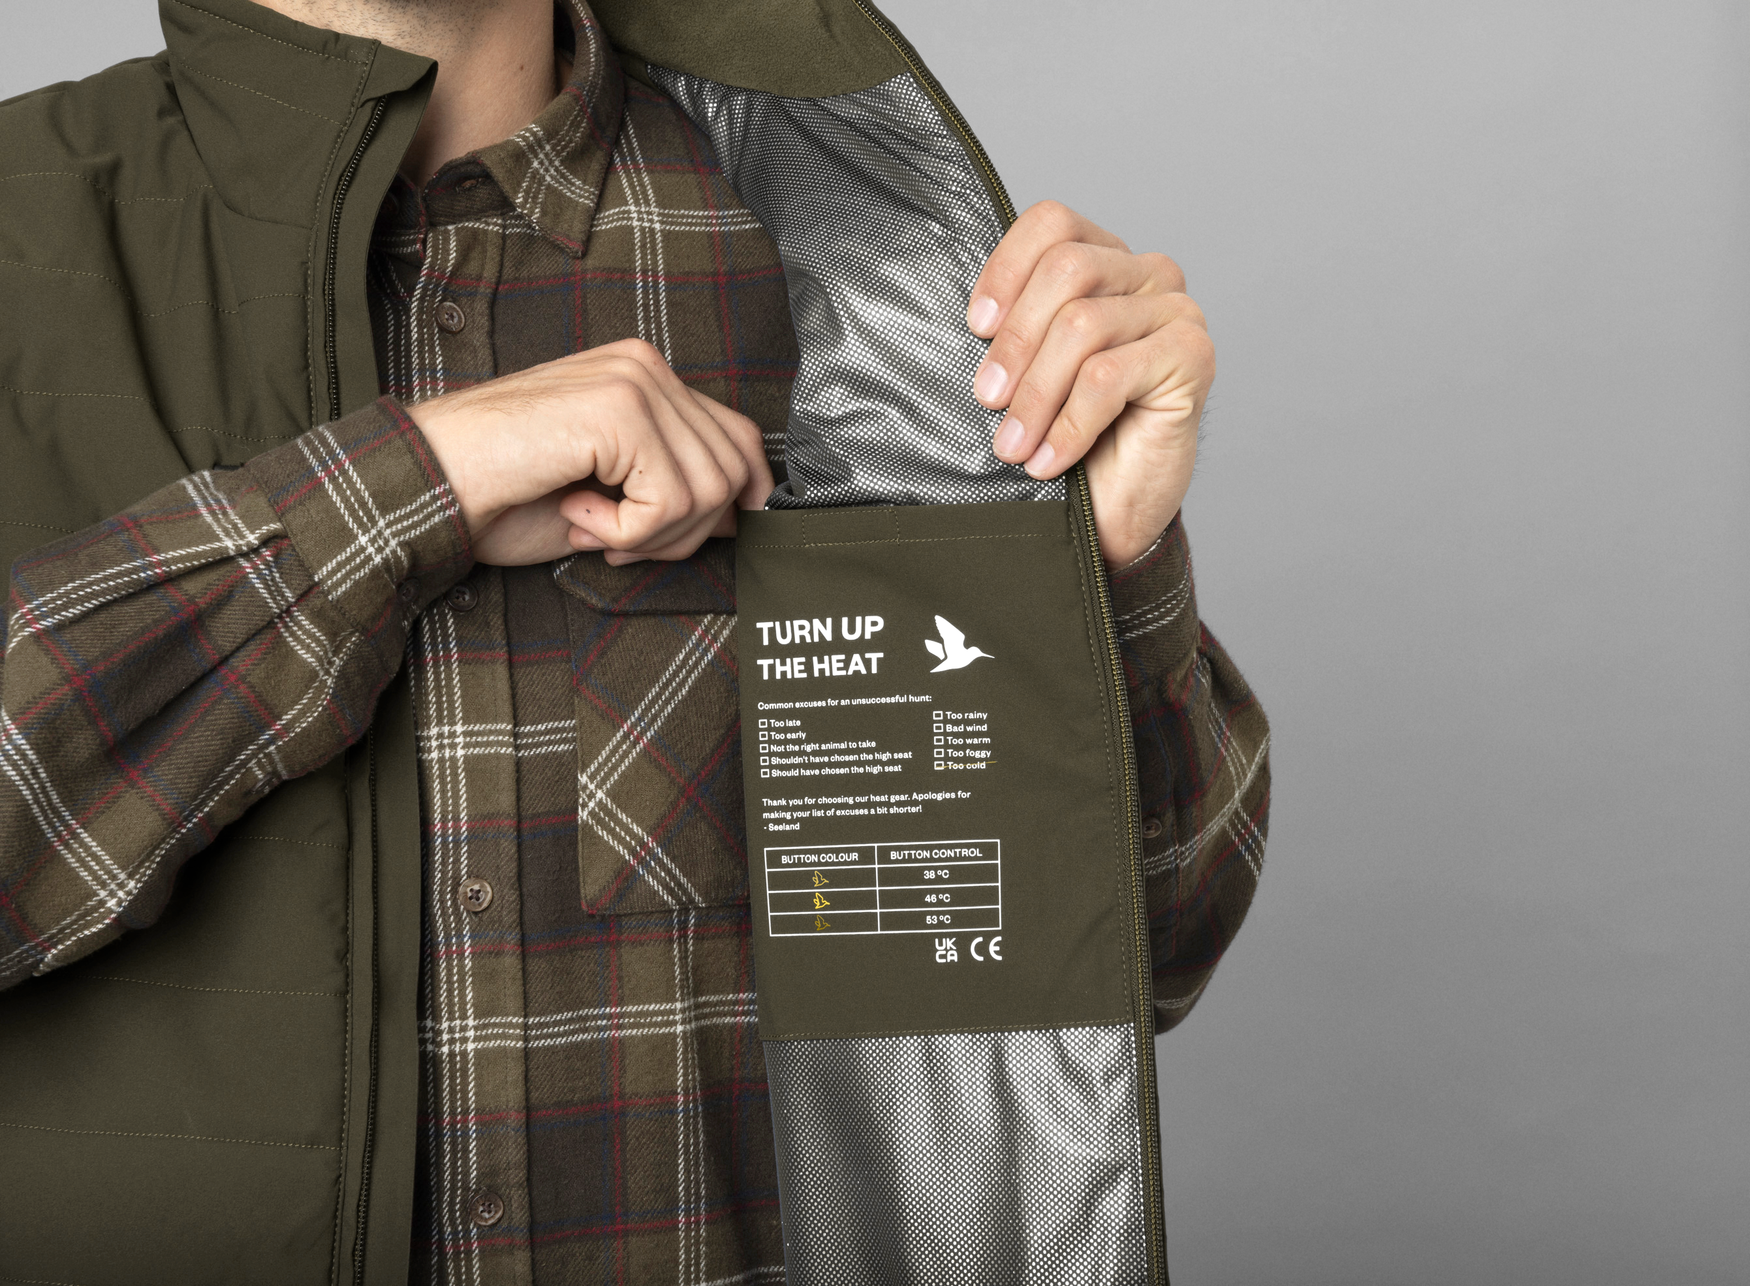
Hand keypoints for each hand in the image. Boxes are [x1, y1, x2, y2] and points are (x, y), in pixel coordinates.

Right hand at [408, 339, 772, 565]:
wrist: (429, 487)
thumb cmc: (505, 494)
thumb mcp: (612, 493)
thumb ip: (673, 487)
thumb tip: (739, 515)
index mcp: (645, 376)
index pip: (740, 439)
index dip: (730, 502)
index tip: (672, 539)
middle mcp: (645, 367)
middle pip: (733, 470)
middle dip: (685, 531)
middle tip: (618, 544)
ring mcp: (633, 382)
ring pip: (708, 492)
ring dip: (650, 536)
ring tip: (590, 526)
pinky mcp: (617, 410)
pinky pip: (669, 501)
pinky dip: (626, 533)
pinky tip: (576, 514)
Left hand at [968, 201, 1214, 564]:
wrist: (1116, 509)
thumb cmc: (1067, 436)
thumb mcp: (1025, 371)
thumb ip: (1009, 328)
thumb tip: (966, 318)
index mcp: (1105, 261)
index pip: (1053, 224)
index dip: (1006, 269)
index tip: (976, 327)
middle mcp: (1147, 275)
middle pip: (1067, 270)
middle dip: (1015, 342)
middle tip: (988, 400)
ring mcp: (1176, 312)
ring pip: (1083, 325)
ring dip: (1036, 395)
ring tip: (1013, 445)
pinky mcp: (1194, 356)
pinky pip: (1108, 377)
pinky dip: (1068, 424)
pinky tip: (1049, 459)